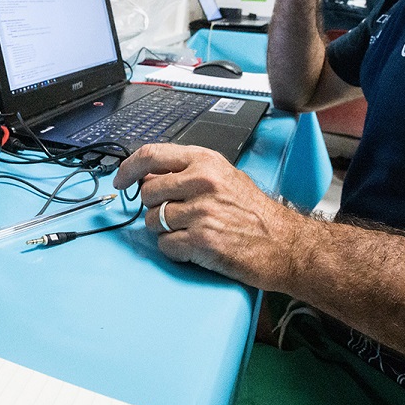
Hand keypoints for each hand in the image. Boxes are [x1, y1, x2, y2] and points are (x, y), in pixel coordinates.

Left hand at [112, 143, 302, 289]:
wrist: (284, 244)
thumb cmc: (254, 212)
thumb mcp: (223, 176)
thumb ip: (186, 171)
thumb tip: (148, 175)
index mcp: (205, 161)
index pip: (151, 155)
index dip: (128, 169)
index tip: (120, 180)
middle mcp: (202, 181)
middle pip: (147, 192)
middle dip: (153, 207)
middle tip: (174, 215)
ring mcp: (201, 211)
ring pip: (152, 220)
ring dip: (164, 230)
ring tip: (190, 231)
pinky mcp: (201, 240)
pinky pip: (164, 245)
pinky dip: (174, 250)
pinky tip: (195, 247)